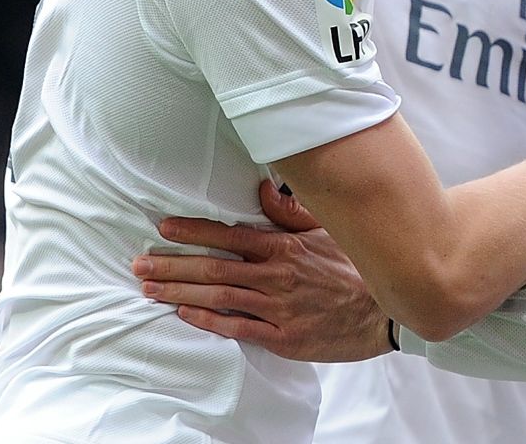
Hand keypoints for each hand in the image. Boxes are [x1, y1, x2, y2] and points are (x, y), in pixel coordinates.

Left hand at [132, 180, 389, 361]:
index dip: (195, 231)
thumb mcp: (330, 232)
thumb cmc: (357, 269)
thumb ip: (291, 212)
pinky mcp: (284, 336)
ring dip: (181, 291)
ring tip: (149, 288)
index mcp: (287, 247)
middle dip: (173, 264)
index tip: (164, 228)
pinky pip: (238, 328)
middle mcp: (278, 275)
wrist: (386, 313)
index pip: (231, 235)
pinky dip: (209, 320)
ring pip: (220, 297)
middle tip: (139, 264)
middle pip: (215, 268)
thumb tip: (261, 188)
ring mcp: (279, 307)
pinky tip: (185, 313)